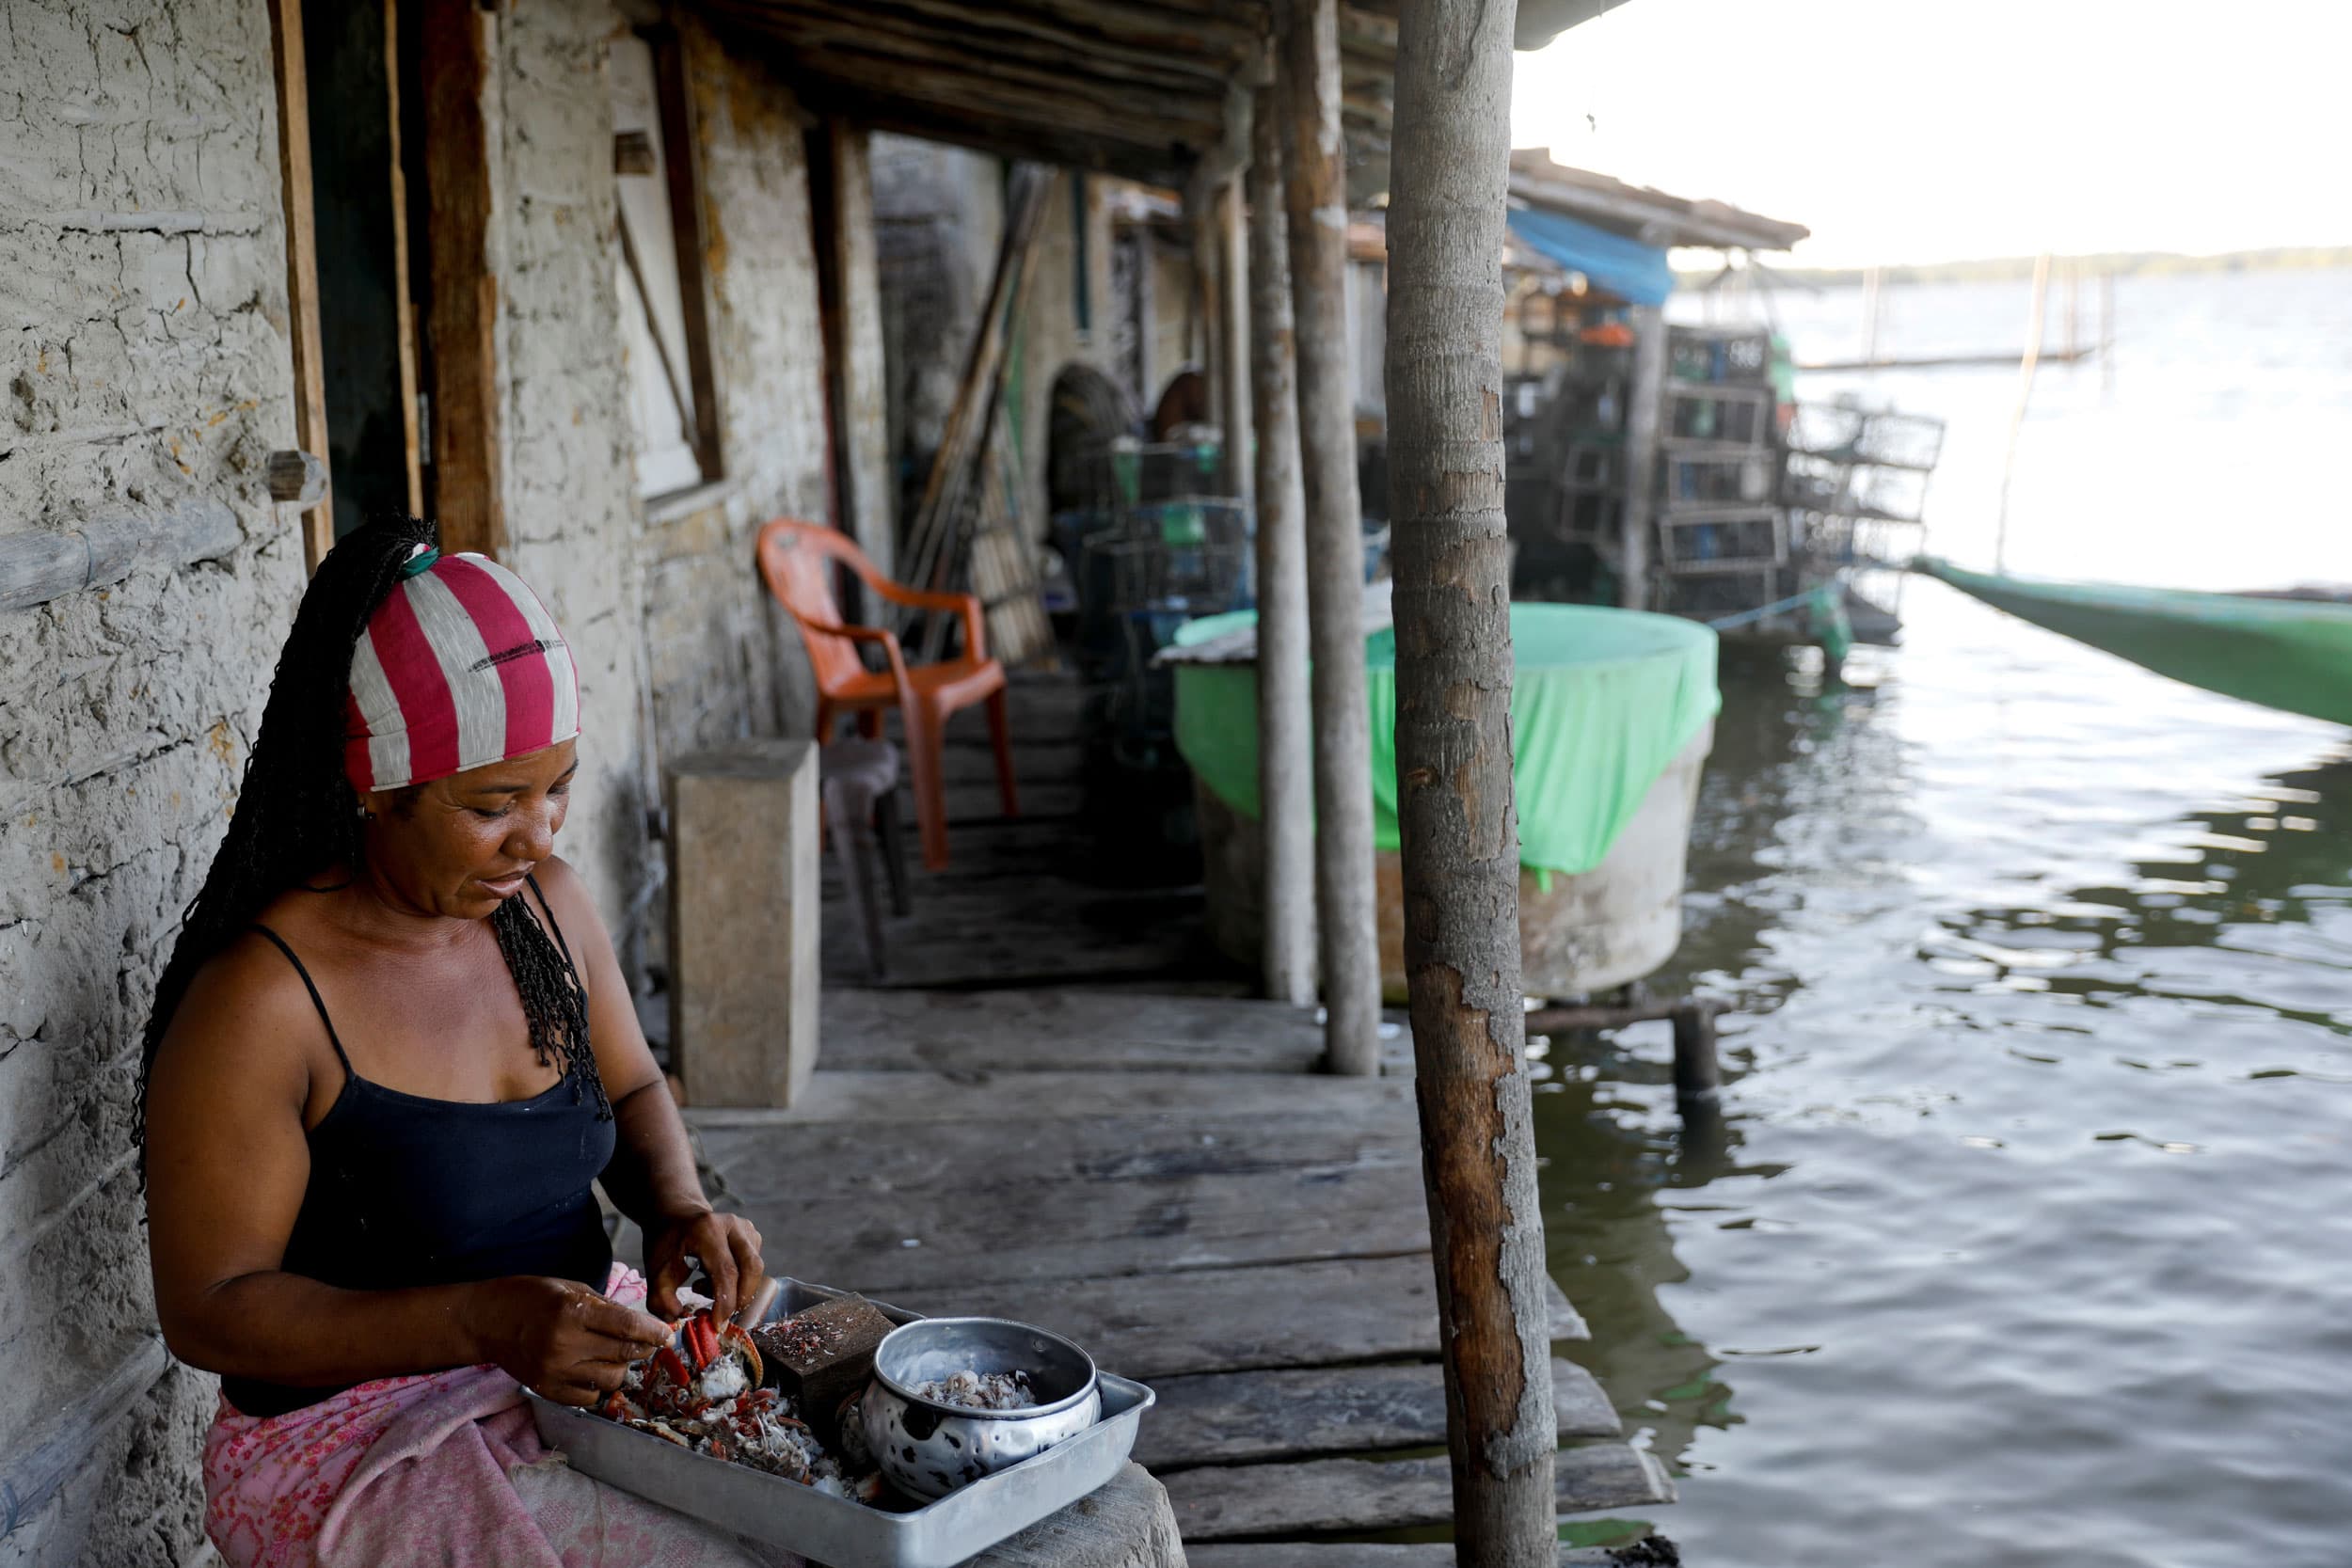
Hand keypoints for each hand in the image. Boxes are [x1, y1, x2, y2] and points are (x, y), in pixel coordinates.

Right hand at [462, 1275, 670, 1405]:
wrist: (486, 1321)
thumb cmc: (531, 1297)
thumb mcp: (571, 1288)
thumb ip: (606, 1307)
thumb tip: (641, 1324)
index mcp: (572, 1312)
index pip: (626, 1327)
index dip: (652, 1331)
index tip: (667, 1334)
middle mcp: (564, 1344)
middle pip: (623, 1355)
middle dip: (643, 1349)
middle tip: (647, 1342)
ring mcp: (554, 1371)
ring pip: (611, 1379)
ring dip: (621, 1367)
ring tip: (613, 1353)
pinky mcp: (546, 1389)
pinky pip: (589, 1397)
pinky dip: (598, 1385)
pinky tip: (593, 1369)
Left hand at [645, 1207, 766, 1322]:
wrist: (675, 1214)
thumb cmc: (666, 1242)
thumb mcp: (655, 1270)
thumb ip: (662, 1300)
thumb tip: (679, 1318)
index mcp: (706, 1230)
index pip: (726, 1271)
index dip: (725, 1302)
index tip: (717, 1324)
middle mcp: (732, 1225)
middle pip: (751, 1267)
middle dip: (740, 1298)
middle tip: (721, 1315)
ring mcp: (745, 1228)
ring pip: (755, 1267)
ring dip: (738, 1289)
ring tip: (708, 1290)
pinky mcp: (752, 1234)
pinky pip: (753, 1264)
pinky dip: (740, 1280)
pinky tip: (716, 1279)